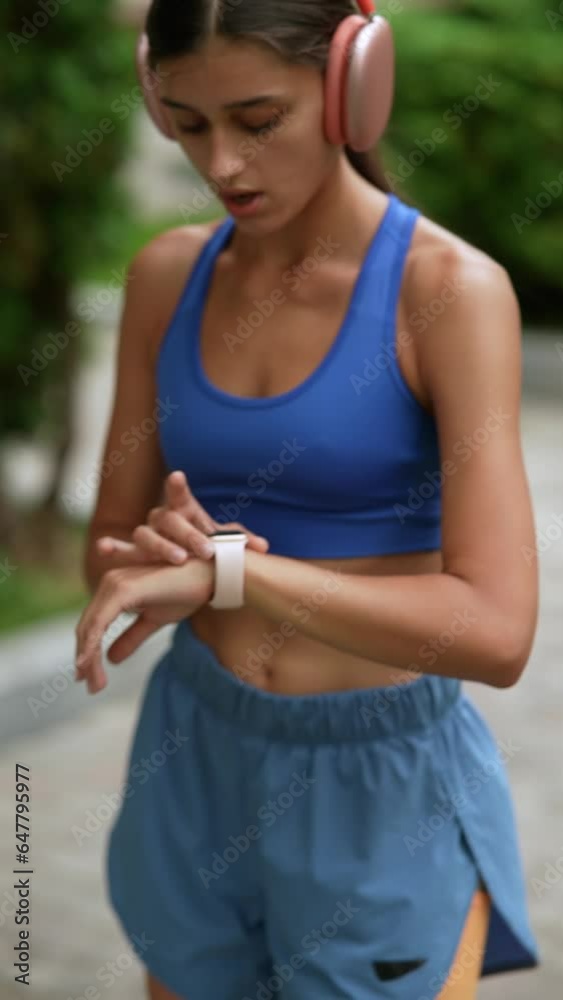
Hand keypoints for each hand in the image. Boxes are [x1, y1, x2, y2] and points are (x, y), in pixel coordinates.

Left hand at [74, 557, 213, 695]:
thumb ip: (132, 637)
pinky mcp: (123, 589)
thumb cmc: (185, 592)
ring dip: (89, 658)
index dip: (88, 652)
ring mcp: (115, 584)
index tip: (89, 678)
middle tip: (92, 688)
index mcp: (115, 590)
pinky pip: (100, 622)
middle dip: (86, 660)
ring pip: (90, 627)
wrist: (209, 575)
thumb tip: (111, 659)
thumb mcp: (154, 620)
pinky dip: (92, 644)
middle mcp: (110, 583)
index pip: (93, 625)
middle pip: (86, 627)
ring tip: (95, 684)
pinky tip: (89, 662)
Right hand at [96, 470, 269, 566]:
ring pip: (147, 535)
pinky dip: (112, 547)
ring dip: (163, 547)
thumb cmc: (209, 548)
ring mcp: (148, 535)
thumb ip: (242, 543)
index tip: (177, 476)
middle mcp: (163, 519)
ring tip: (179, 559)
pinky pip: (121, 549)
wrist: (191, 567)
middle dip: (189, 535)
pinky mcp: (135, 554)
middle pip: (170, 520)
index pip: (181, 496)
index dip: (177, 486)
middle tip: (206, 551)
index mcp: (185, 510)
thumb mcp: (226, 545)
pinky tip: (104, 548)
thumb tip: (264, 547)